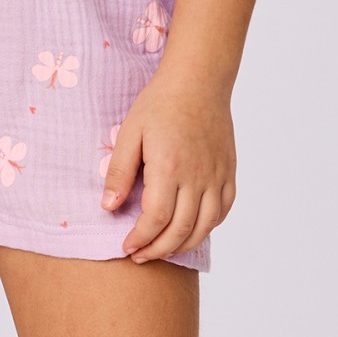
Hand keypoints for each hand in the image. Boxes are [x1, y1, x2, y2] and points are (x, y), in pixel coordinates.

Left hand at [101, 68, 236, 261]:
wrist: (199, 81)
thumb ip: (119, 173)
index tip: (127, 247)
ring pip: (205, 226)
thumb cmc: (160, 104)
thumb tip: (109, 207)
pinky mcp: (229, 172)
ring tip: (163, 249)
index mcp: (169, 167)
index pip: (156, 219)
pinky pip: (224, 210)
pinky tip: (192, 229)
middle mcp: (197, 176)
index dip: (140, 239)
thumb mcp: (129, 133)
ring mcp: (217, 175)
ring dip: (183, 245)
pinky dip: (208, 226)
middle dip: (158, 250)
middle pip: (181, 230)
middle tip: (140, 256)